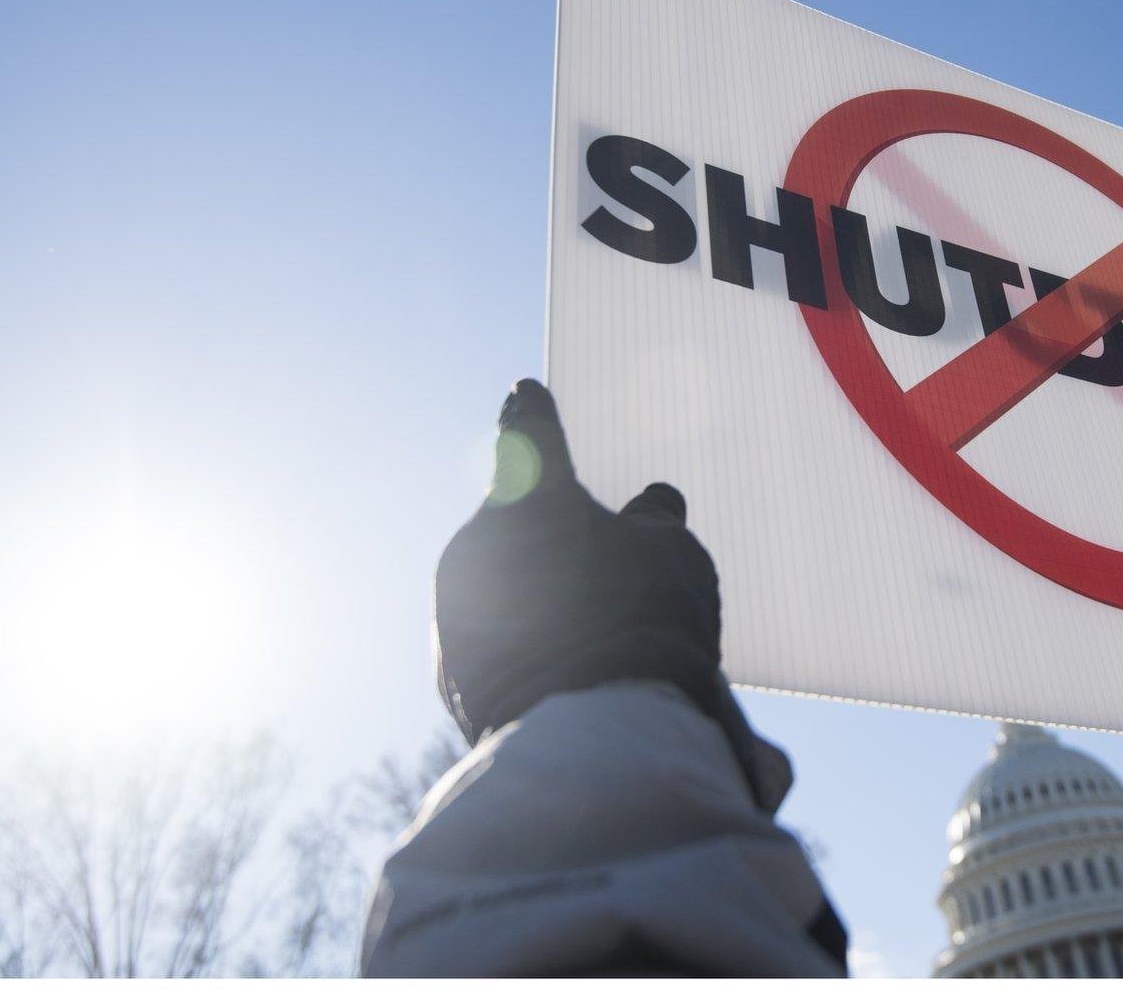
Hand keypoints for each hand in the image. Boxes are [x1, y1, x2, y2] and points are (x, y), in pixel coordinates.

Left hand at [433, 380, 780, 801]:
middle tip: (615, 579)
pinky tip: (573, 678)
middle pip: (523, 529)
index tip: (522, 390)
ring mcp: (454, 612)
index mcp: (527, 498)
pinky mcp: (451, 675)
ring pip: (508, 591)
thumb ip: (653, 519)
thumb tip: (652, 502)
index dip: (532, 413)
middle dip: (558, 543)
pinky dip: (528, 650)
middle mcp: (476, 546)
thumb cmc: (642, 619)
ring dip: (543, 600)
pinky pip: (496, 644)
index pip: (532, 438)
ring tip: (606, 644)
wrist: (593, 732)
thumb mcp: (670, 553)